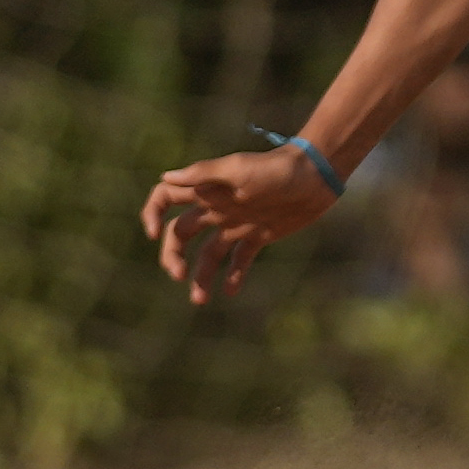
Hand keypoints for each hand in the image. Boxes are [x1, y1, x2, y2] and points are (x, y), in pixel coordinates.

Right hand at [139, 146, 337, 303]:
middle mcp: (216, 208)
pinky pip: (240, 259)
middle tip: (179, 276)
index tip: (152, 235)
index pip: (166, 197)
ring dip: (201, 275)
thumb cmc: (277, 168)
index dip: (152, 213)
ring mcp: (237, 223)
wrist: (316, 176)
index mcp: (207, 189)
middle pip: (180, 234)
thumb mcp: (239, 169)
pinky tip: (230, 292)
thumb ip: (204, 173)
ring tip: (201, 300)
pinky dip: (233, 276)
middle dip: (173, 255)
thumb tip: (166, 177)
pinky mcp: (259, 236)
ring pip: (209, 254)